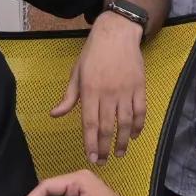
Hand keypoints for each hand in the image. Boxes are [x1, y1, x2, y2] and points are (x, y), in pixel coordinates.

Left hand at [51, 16, 147, 162]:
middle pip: (107, 127)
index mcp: (90, 91)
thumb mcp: (76, 73)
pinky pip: (140, 111)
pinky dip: (138, 125)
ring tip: (119, 153)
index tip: (90, 157)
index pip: (90, 123)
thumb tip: (55, 115)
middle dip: (104, 148)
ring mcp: (126, 91)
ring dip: (122, 141)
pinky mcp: (139, 87)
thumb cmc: (93, 53)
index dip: (90, 143)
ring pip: (125, 122)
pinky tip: (134, 135)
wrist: (116, 33)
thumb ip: (68, 97)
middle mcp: (108, 93)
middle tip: (102, 161)